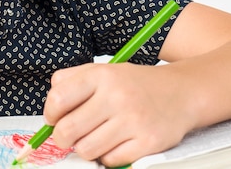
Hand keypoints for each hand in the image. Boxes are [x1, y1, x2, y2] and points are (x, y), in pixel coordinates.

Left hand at [43, 63, 192, 166]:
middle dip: (62, 137)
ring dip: (86, 148)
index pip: (58, 99)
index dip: (50, 114)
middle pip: (68, 130)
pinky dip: (108, 156)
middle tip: (68, 135)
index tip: (54, 118)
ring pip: (87, 149)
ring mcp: (134, 120)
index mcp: (101, 75)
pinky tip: (115, 143)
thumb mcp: (103, 71)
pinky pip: (110, 161)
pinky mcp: (148, 142)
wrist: (181, 92)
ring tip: (95, 137)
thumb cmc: (134, 84)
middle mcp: (117, 96)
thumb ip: (71, 81)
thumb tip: (49, 110)